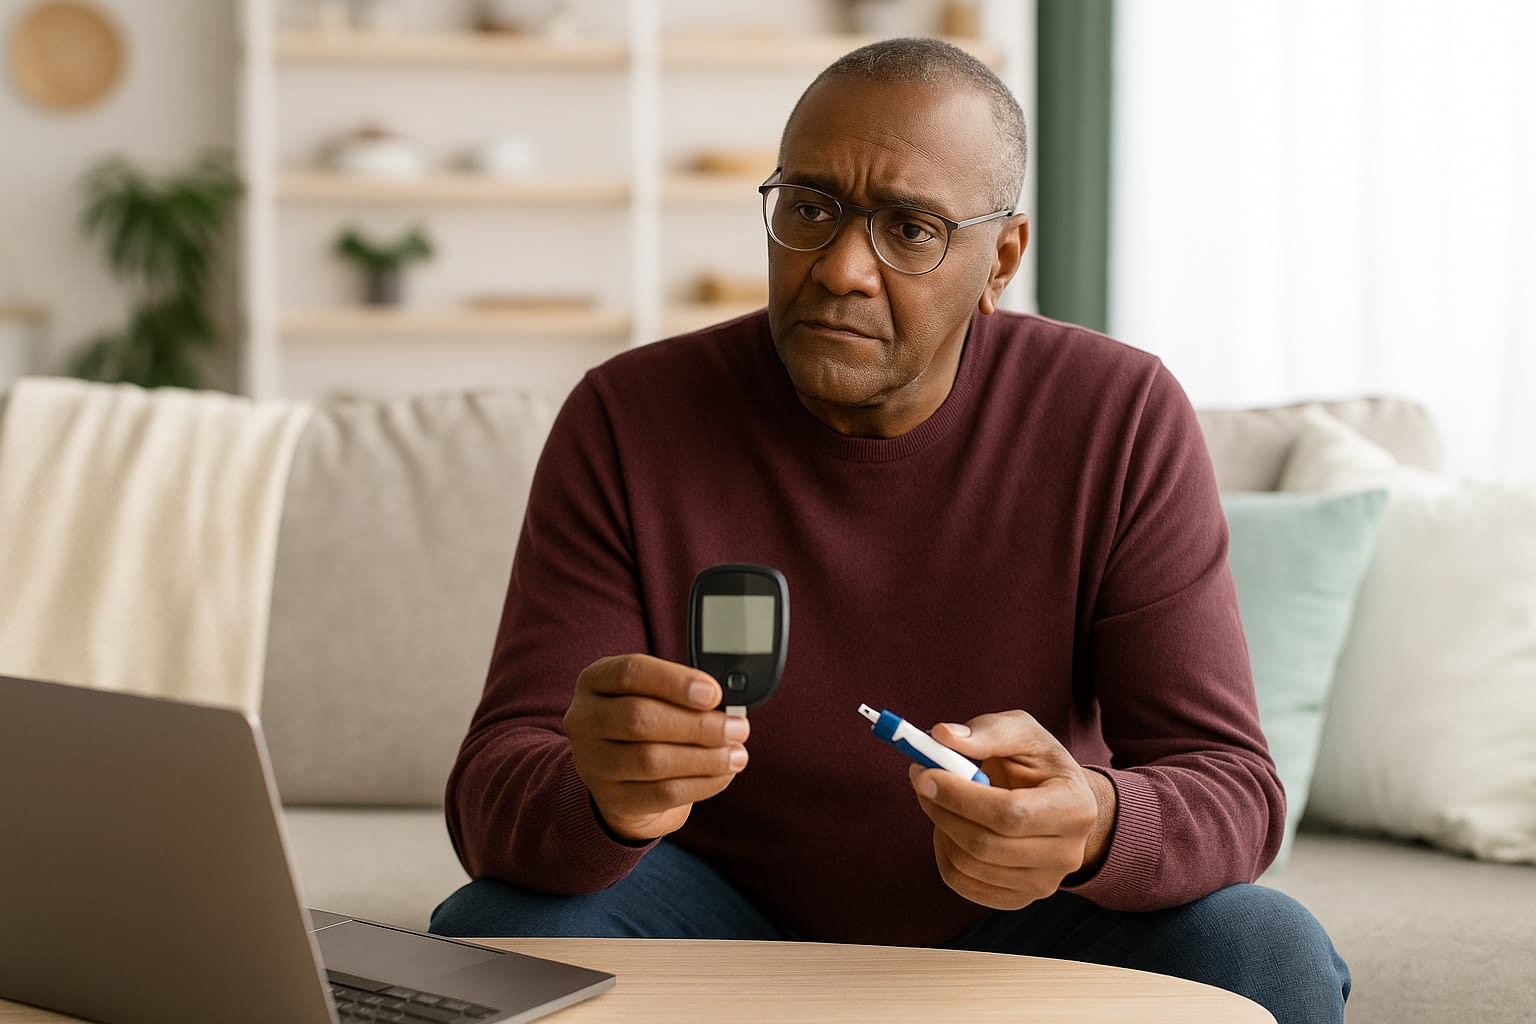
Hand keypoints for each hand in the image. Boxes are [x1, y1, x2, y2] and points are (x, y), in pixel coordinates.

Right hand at [564, 653, 748, 841]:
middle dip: (697, 725)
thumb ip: (683, 693)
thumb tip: (726, 707)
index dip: (675, 682)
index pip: (631, 672)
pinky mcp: (612, 799)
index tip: (714, 694)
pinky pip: (661, 794)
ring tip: (736, 754)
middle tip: (737, 728)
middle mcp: (584, 720)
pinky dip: (700, 784)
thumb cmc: (647, 722)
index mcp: (594, 681)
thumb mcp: (654, 695)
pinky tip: (722, 774)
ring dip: (704, 758)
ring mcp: (592, 763)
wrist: (621, 775)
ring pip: (651, 760)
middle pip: (639, 719)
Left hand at [908, 711, 1115, 909]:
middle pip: (985, 845)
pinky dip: (943, 853)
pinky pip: (962, 883)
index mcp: (1075, 808)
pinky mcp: (1018, 898)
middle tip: (921, 781)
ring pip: (968, 865)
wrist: (1059, 804)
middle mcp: (1066, 854)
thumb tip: (942, 736)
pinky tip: (949, 827)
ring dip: (940, 828)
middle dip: (941, 810)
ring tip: (939, 800)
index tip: (924, 773)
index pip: (1009, 814)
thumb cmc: (1038, 765)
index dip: (959, 796)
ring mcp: (1043, 883)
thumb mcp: (1022, 733)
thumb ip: (986, 732)